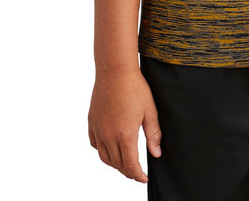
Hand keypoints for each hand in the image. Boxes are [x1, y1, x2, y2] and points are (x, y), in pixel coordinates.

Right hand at [88, 67, 161, 182]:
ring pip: (104, 157)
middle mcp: (108, 136)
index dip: (138, 175)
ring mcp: (98, 130)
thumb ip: (153, 134)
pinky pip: (95, 145)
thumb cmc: (134, 87)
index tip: (144, 178)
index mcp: (125, 135)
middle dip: (128, 171)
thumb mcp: (149, 111)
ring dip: (115, 164)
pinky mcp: (92, 122)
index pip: (130, 165)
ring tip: (125, 163)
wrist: (114, 70)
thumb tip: (156, 153)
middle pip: (117, 164)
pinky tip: (110, 148)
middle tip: (137, 172)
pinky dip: (103, 151)